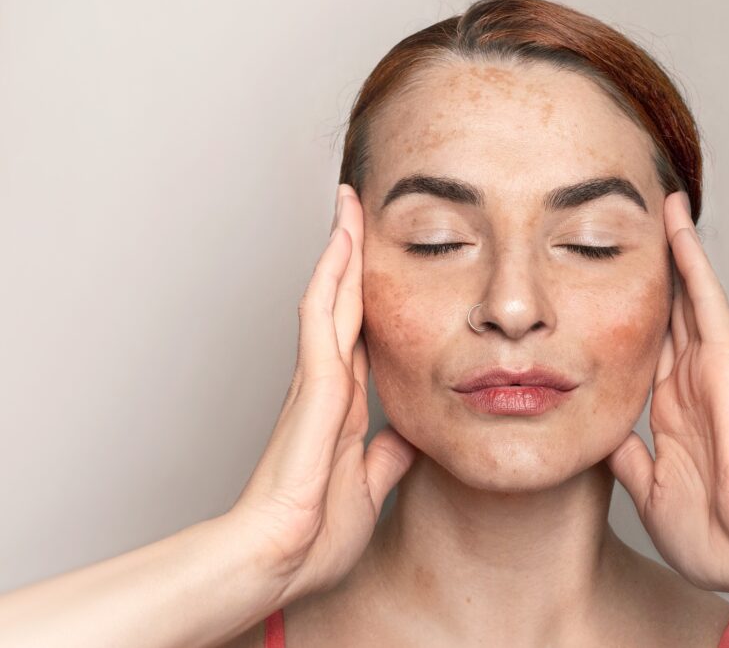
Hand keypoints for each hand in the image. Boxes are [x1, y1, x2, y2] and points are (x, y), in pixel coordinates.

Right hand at [227, 184, 416, 600]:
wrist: (281, 560)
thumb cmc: (313, 532)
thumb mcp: (370, 485)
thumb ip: (387, 457)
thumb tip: (410, 436)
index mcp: (344, 404)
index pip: (360, 332)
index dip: (366, 294)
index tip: (376, 263)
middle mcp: (328, 383)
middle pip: (345, 302)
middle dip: (352, 254)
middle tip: (357, 208)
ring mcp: (318, 380)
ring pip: (332, 297)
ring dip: (342, 250)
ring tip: (350, 205)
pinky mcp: (314, 386)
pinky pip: (323, 317)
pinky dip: (332, 277)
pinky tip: (341, 243)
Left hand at [606, 191, 728, 595]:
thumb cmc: (712, 535)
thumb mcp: (649, 491)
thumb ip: (628, 460)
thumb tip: (602, 436)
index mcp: (670, 413)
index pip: (642, 350)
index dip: (623, 318)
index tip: (599, 290)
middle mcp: (688, 382)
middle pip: (662, 312)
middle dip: (645, 273)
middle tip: (622, 227)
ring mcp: (709, 368)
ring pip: (684, 293)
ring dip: (670, 249)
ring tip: (654, 203)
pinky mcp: (727, 360)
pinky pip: (704, 299)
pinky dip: (690, 260)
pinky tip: (675, 223)